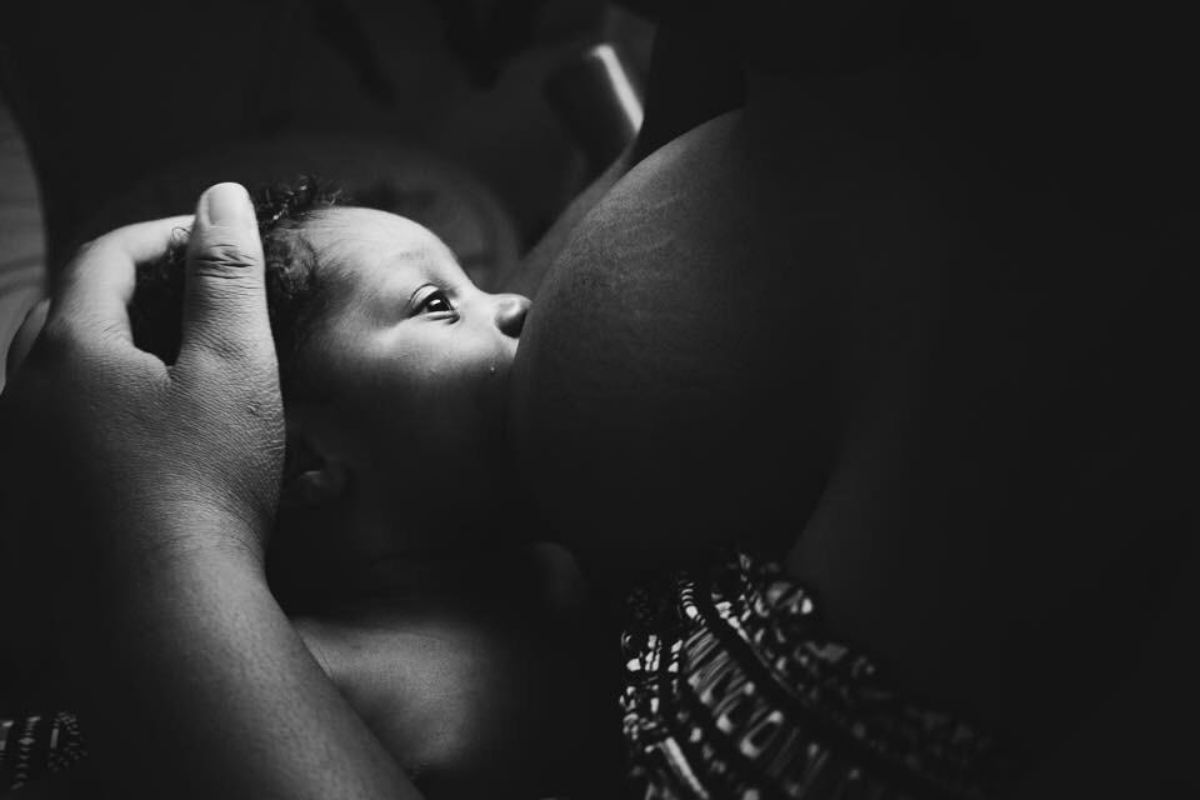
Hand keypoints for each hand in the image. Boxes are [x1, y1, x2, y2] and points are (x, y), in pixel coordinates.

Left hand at [1, 183, 282, 653]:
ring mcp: (18, 447)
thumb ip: (227, 278)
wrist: (162, 611)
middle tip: (190, 293)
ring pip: (48, 365)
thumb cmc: (206, 486)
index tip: (214, 241)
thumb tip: (222, 197)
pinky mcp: (27, 497)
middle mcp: (23, 390)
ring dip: (103, 342)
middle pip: (66, 306)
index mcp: (71, 347)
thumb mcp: (235, 368)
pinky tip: (135, 427)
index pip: (105, 256)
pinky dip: (88, 397)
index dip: (163, 236)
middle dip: (127, 284)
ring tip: (165, 356)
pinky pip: (47, 419)